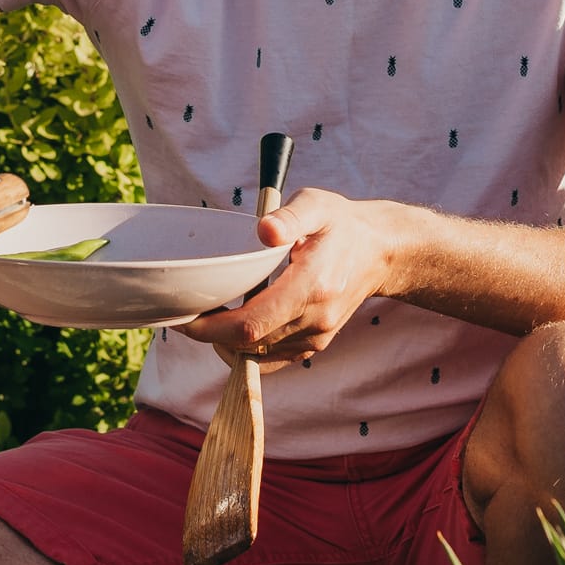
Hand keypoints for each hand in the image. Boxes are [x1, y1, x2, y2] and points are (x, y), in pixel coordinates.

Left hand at [178, 188, 402, 368]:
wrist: (380, 252)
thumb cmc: (341, 225)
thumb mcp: (317, 205)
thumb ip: (290, 216)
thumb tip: (264, 230)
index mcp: (312, 286)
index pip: (253, 323)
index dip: (213, 328)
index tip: (185, 318)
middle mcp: (316, 318)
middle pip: (250, 343)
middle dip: (211, 335)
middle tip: (186, 314)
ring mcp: (318, 336)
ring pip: (259, 355)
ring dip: (226, 342)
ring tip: (208, 316)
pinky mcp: (316, 344)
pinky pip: (273, 358)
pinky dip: (247, 349)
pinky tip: (233, 328)